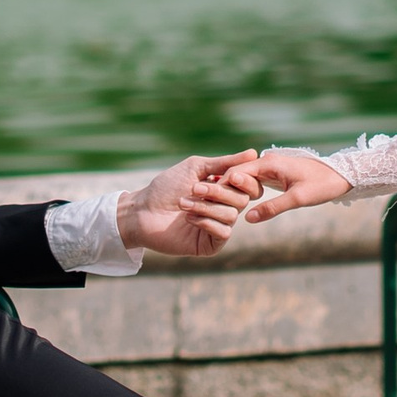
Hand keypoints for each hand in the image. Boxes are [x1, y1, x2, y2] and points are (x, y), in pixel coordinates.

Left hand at [115, 157, 261, 260]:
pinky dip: (206, 222)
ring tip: (183, 203)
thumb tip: (254, 152)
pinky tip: (188, 218)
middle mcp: (225, 208)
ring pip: (232, 215)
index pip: (250, 187)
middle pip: (243, 200)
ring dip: (206, 207)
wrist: (142, 211)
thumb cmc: (166, 187)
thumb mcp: (196, 167)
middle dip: (219, 192)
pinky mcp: (210, 244)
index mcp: (224, 190)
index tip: (229, 175)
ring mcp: (218, 226)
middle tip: (194, 188)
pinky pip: (223, 233)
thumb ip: (224, 162)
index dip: (245, 180)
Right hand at [199, 147, 353, 221]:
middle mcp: (267, 162)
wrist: (340, 176)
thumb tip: (247, 219)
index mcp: (269, 164)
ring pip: (243, 179)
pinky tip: (233, 204)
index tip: (206, 200)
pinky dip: (242, 191)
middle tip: (201, 202)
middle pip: (236, 174)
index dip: (221, 187)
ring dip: (230, 190)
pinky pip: (253, 182)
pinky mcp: (274, 175)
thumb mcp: (297, 199)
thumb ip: (272, 208)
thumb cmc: (321, 186)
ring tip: (212, 205)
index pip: (236, 172)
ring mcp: (270, 168)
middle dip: (221, 188)